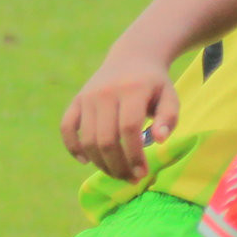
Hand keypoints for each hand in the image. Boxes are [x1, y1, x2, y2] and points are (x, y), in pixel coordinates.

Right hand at [60, 48, 177, 180]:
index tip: (142, 173)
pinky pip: (67, 127)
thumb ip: (169, 118)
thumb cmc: (154, 85)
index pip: (129, 129)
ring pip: (88, 139)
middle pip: (106, 139)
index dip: (134, 155)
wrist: (132, 57)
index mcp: (132, 90)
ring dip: (101, 163)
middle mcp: (106, 93)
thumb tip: (160, 140)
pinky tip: (87, 161)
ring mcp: (88, 96)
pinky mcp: (77, 100)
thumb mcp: (169, 97)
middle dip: (118, 166)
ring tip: (117, 174)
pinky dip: (73, 147)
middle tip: (130, 179)